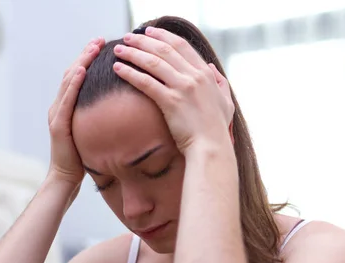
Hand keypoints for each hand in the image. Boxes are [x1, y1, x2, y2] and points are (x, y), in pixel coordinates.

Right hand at [47, 38, 104, 184]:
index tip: (102, 46)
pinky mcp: (57, 124)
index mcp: (66, 106)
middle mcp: (58, 106)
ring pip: (68, 82)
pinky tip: (82, 72)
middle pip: (72, 74)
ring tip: (92, 49)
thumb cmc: (82, 158)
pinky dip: (73, 85)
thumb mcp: (93, 132)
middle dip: (85, 55)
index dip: (88, 60)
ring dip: (80, 63)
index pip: (77, 77)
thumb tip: (119, 108)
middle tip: (99, 40)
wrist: (65, 178)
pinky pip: (65, 100)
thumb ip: (99, 118)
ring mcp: (56, 114)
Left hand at [112, 27, 234, 154]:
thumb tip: (211, 67)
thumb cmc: (216, 128)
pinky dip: (130, 73)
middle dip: (143, 41)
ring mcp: (182, 88)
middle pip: (164, 50)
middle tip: (127, 38)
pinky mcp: (170, 102)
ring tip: (118, 51)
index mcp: (206, 74)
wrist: (211, 148)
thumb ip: (220, 82)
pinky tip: (118, 69)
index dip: (163, 36)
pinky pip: (146, 82)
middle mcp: (194, 76)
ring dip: (133, 54)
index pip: (181, 46)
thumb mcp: (226, 101)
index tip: (149, 32)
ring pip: (153, 62)